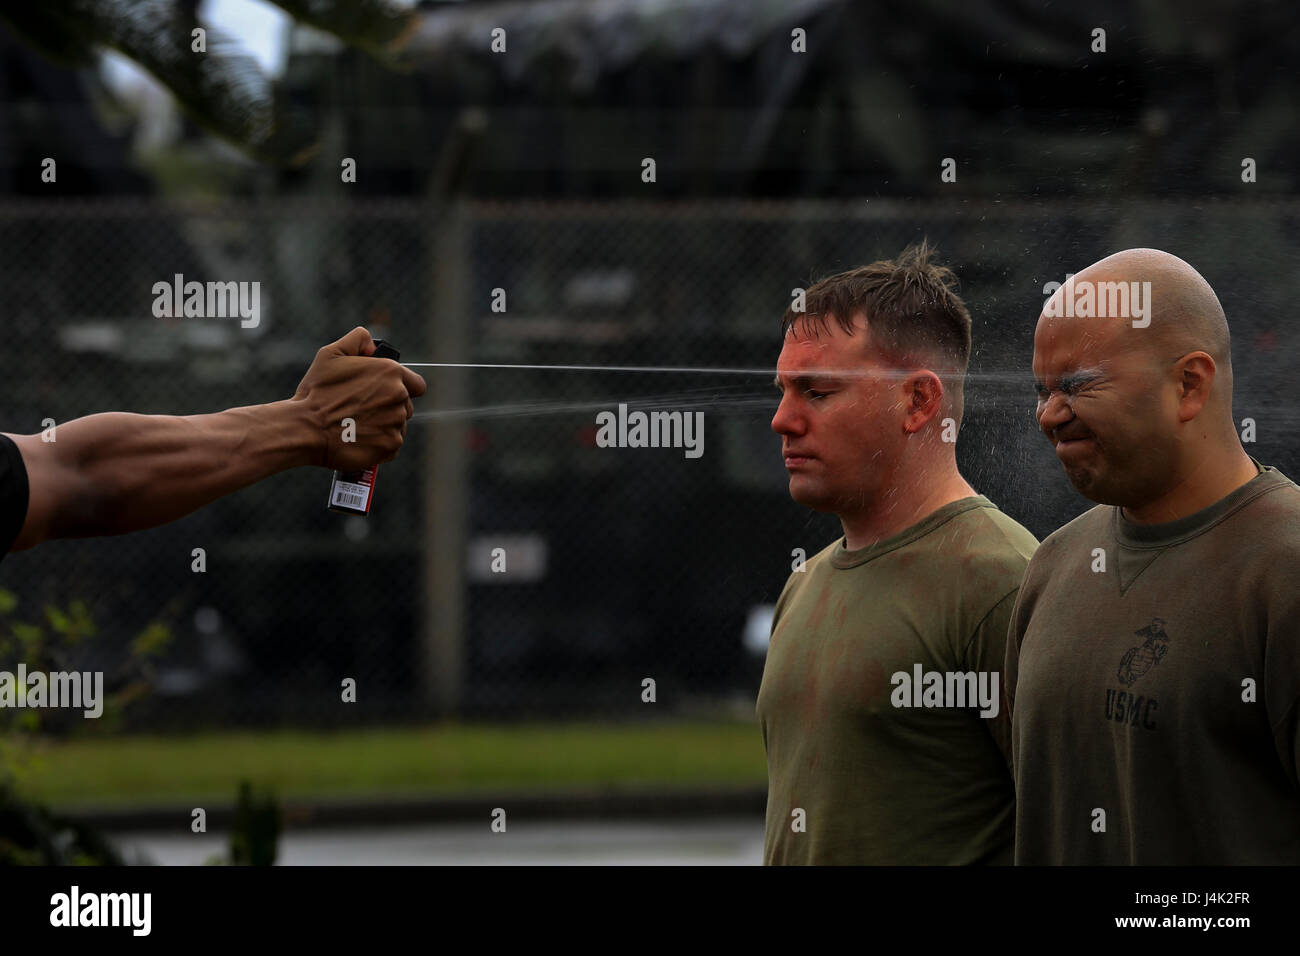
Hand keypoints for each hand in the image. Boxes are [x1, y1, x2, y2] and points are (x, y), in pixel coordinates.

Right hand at [291, 327, 427, 469]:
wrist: (305, 428)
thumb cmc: (316, 391)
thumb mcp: (331, 354)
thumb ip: (357, 340)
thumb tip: (373, 345)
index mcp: (390, 373)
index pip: (416, 384)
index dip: (403, 388)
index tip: (387, 393)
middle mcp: (399, 397)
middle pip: (406, 406)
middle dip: (389, 407)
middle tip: (362, 410)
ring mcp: (397, 423)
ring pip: (398, 426)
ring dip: (384, 426)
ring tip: (357, 425)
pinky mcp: (391, 446)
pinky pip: (392, 446)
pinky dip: (379, 444)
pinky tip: (359, 439)